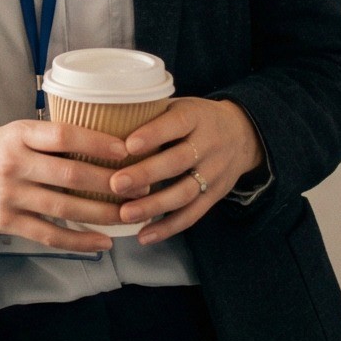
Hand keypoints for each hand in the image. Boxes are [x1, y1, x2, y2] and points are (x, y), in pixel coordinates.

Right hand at [0, 118, 138, 254]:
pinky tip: (102, 241)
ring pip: (65, 206)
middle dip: (111, 182)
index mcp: (18, 134)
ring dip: (103, 213)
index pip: (64, 135)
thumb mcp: (12, 133)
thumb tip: (97, 143)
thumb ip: (46, 140)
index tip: (127, 149)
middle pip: (71, 174)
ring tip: (130, 214)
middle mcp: (14, 162)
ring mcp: (10, 194)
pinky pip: (50, 234)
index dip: (98, 142)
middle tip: (141, 185)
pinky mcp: (6, 221)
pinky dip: (79, 240)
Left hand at [109, 97, 263, 244]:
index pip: (176, 124)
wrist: (241, 134)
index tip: (127, 146)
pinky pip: (193, 214)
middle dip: (146, 174)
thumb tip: (99, 117)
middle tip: (116, 184)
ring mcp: (214, 172)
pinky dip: (168, 227)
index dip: (153, 134)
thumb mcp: (178, 105)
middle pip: (179, 161)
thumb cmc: (194, 118)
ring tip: (125, 214)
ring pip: (185, 192)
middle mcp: (209, 144)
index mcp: (196, 116)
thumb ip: (149, 113)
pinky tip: (144, 235)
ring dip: (154, 206)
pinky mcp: (215, 195)